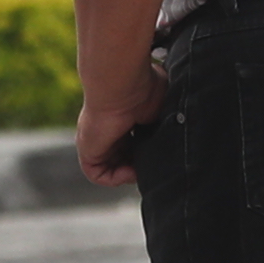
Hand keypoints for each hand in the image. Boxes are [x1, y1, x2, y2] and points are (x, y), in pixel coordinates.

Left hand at [75, 64, 164, 186]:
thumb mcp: (164, 102)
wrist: (123, 84)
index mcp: (127, 116)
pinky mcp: (87, 149)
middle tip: (153, 165)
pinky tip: (130, 171)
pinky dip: (115, 178)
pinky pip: (97, 174)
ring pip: (112, 168)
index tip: (161, 154)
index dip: (149, 152)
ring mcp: (97, 139)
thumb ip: (167, 116)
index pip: (136, 142)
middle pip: (124, 157)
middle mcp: (110, 128)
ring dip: (129, 174)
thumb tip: (175, 131)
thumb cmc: (146, 85)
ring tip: (143, 170)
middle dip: (140, 166)